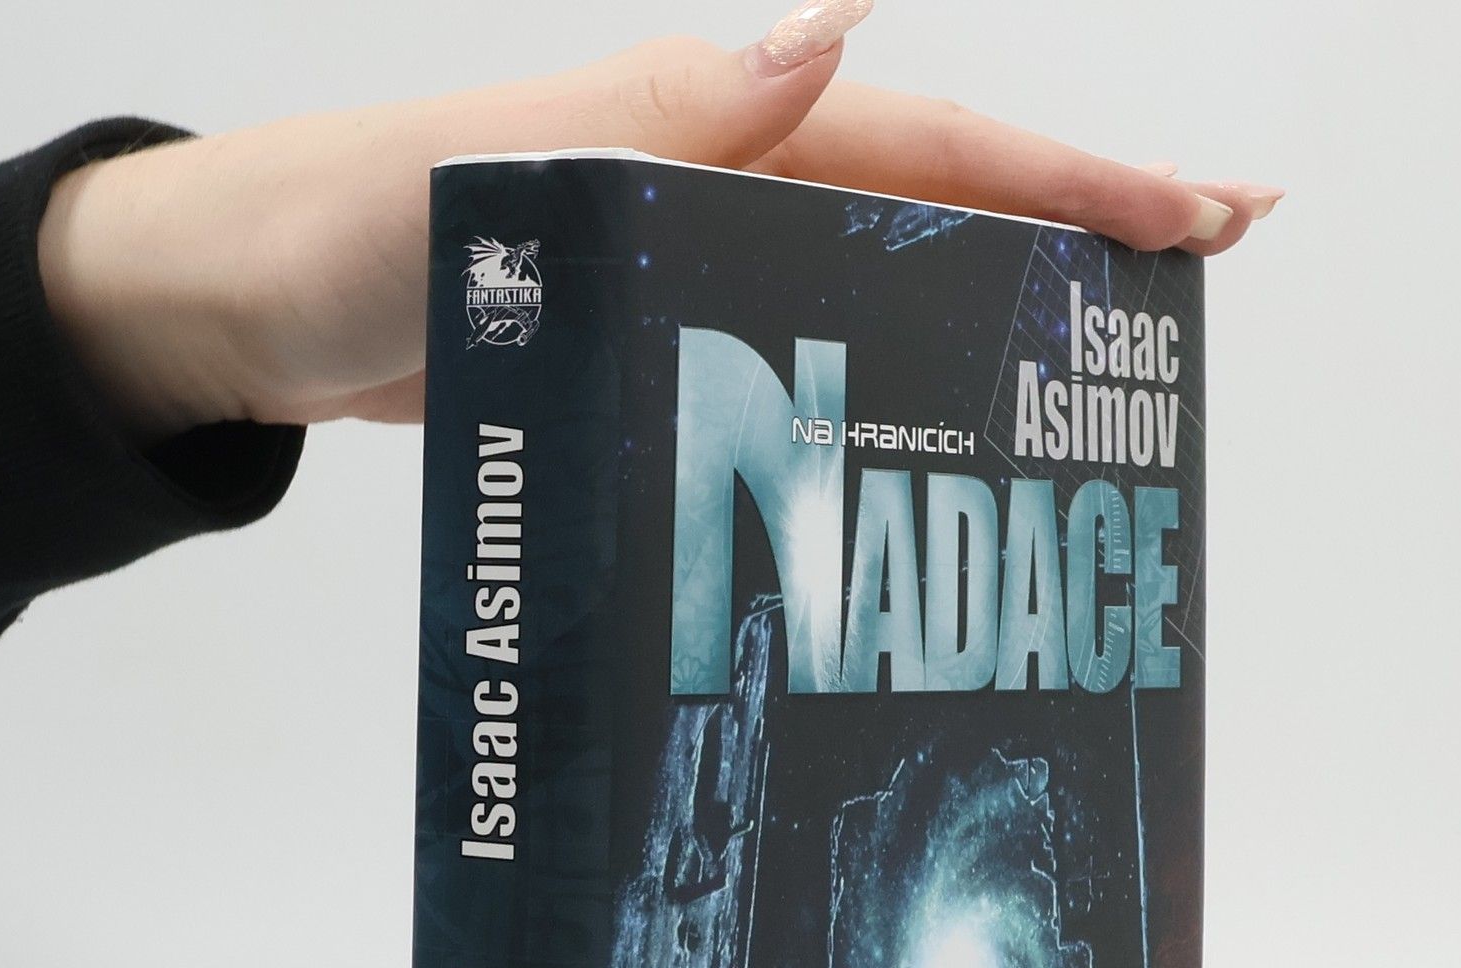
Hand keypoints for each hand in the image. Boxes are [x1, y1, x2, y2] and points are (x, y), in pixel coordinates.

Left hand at [37, 2, 1280, 442]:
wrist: (253, 307)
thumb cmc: (350, 219)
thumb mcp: (507, 155)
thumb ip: (669, 103)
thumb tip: (832, 17)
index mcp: (716, 124)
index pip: (938, 142)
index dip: (1077, 176)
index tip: (1200, 211)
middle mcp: (728, 185)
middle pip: (945, 200)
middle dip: (1081, 226)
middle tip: (1207, 266)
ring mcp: (701, 264)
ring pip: (888, 278)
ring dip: (999, 307)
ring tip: (1104, 365)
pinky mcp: (664, 341)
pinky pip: (807, 350)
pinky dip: (884, 380)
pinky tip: (933, 432)